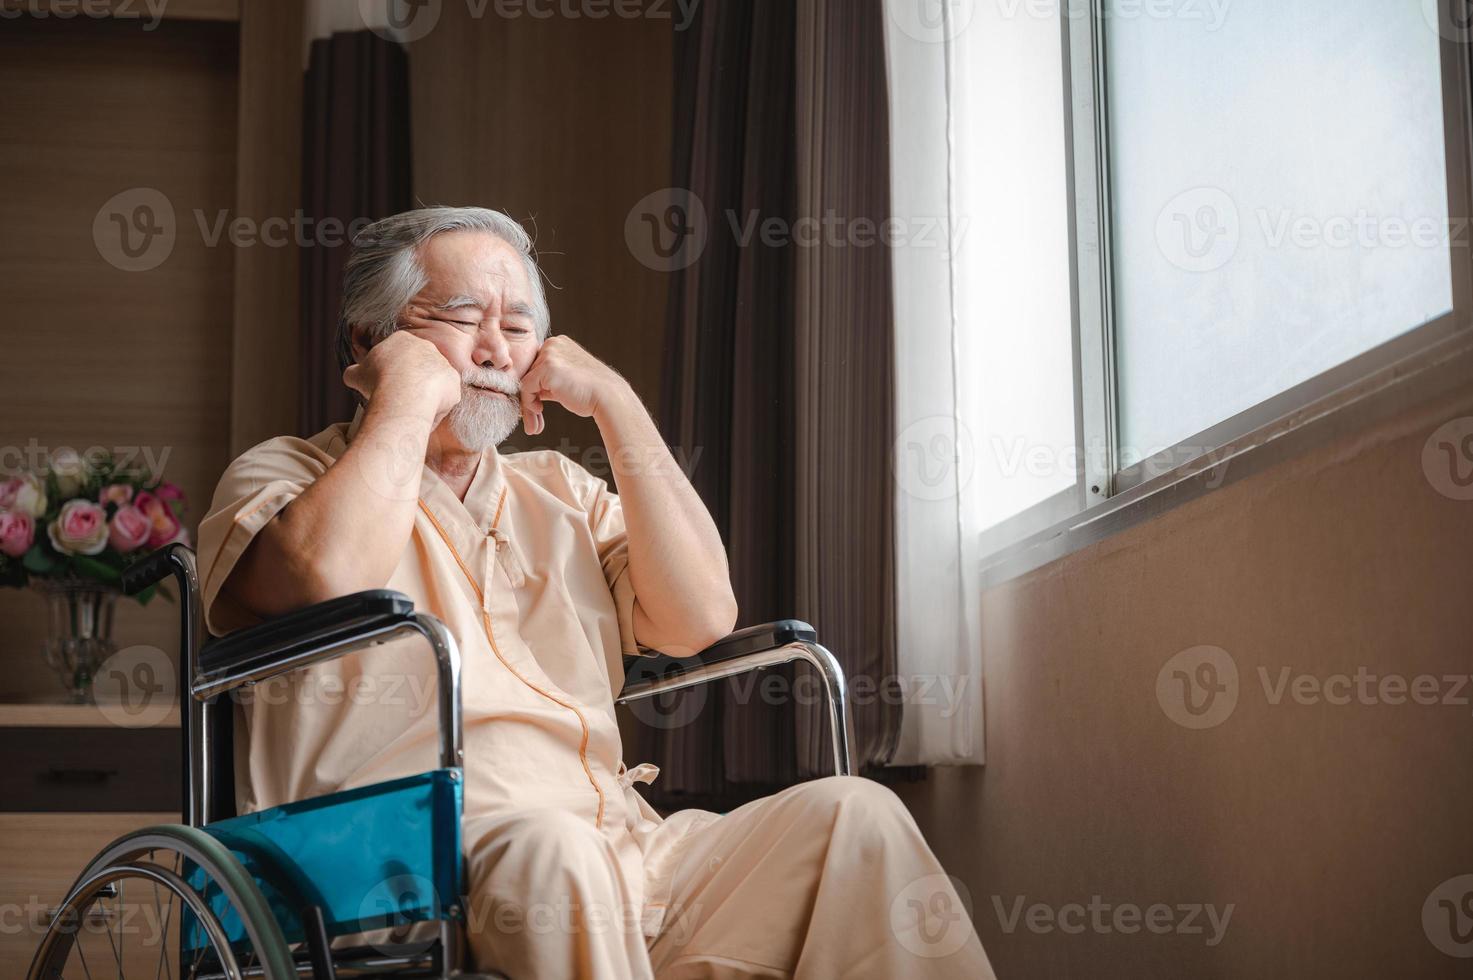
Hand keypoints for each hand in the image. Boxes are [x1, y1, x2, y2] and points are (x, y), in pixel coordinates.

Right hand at [342, 330, 461, 425]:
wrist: (402, 393)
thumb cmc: (377, 381)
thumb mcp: (356, 375)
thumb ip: (355, 372)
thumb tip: (352, 375)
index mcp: (402, 339)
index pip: (397, 355)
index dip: (389, 372)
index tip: (383, 386)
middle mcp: (427, 347)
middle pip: (418, 368)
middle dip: (409, 383)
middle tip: (397, 399)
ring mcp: (443, 364)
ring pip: (432, 384)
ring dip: (423, 396)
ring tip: (410, 411)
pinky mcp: (454, 383)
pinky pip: (444, 399)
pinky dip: (434, 409)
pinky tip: (423, 417)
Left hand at [518, 336, 628, 435]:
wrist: (607, 396)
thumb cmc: (591, 392)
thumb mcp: (567, 380)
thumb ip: (548, 381)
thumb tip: (530, 392)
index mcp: (559, 343)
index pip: (536, 364)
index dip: (536, 385)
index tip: (537, 403)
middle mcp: (553, 344)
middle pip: (529, 372)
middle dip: (530, 395)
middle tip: (536, 413)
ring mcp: (549, 354)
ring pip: (526, 380)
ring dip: (528, 402)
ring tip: (536, 417)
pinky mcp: (547, 368)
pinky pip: (526, 387)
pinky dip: (528, 402)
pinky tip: (539, 411)